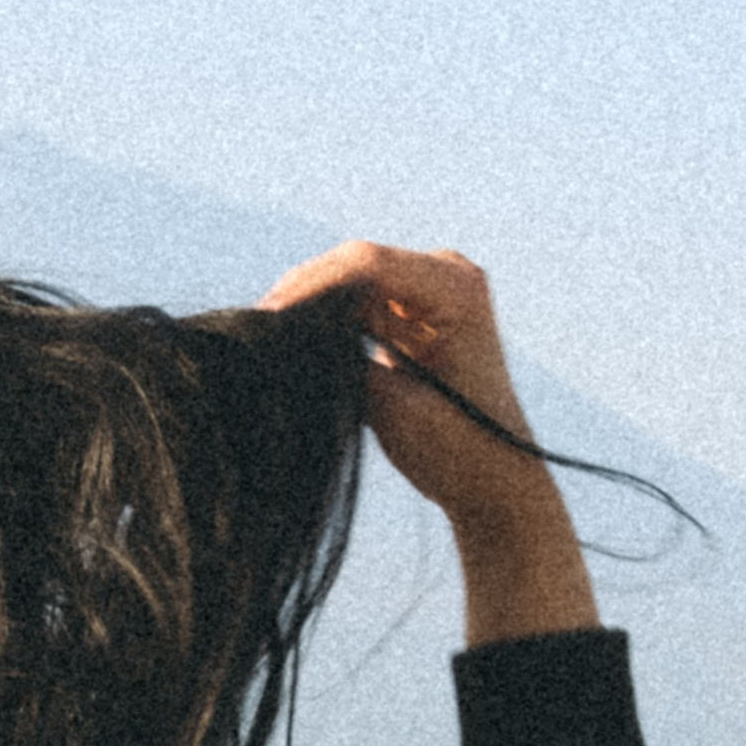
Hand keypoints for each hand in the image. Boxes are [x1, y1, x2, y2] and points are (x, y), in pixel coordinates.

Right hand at [259, 242, 595, 644]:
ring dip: (310, 307)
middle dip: (303, 294)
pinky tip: (292, 342)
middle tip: (253, 329)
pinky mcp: (413, 310)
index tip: (266, 318)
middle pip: (355, 266)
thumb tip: (289, 337)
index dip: (310, 287)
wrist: (493, 479)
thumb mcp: (392, 405)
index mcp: (458, 289)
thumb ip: (344, 360)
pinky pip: (356, 302)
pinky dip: (326, 320)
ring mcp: (431, 288)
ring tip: (268, 338)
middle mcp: (448, 274)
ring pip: (349, 282)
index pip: (368, 265)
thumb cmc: (457, 450)